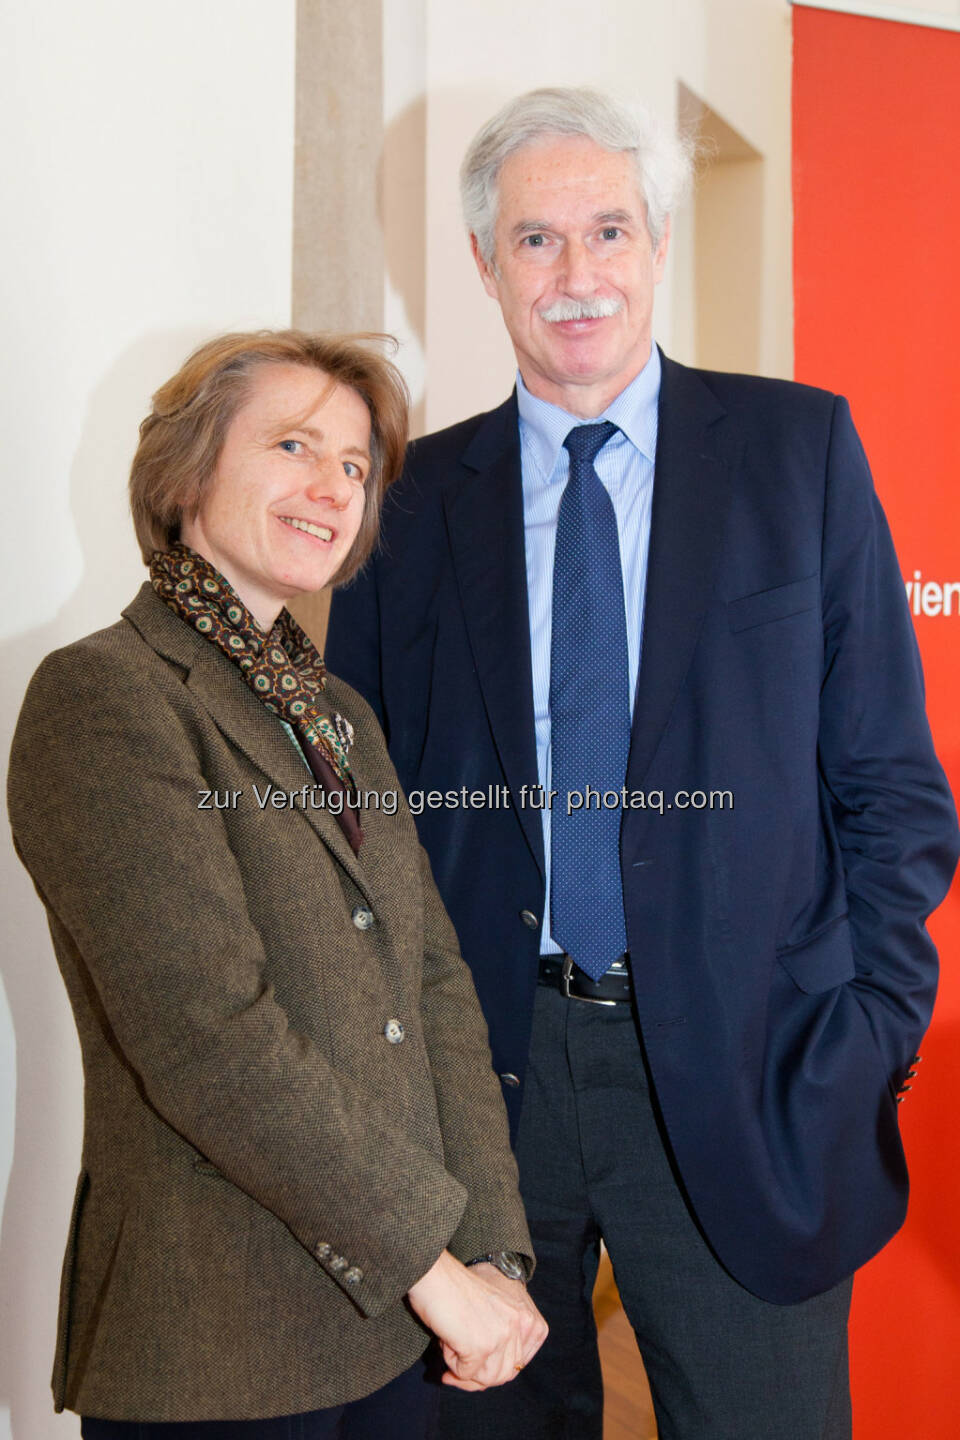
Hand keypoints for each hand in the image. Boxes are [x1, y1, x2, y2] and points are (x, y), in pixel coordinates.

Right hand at [407, 1250, 547, 1389]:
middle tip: (456, 1370)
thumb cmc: (459, 1286)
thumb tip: (489, 1375)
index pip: (519, 1362)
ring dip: (464, 1369)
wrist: (437, 1273)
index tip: (476, 1368)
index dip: (495, 1369)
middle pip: (504, 1374)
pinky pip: (466, 1373)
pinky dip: (452, 1364)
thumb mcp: (495, 1307)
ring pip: (486, 1378)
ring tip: (450, 1346)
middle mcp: (521, 1326)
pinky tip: (445, 1342)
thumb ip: (502, 1335)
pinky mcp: (482, 1346)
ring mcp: (503, 1335)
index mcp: (529, 1318)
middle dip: (478, 1376)